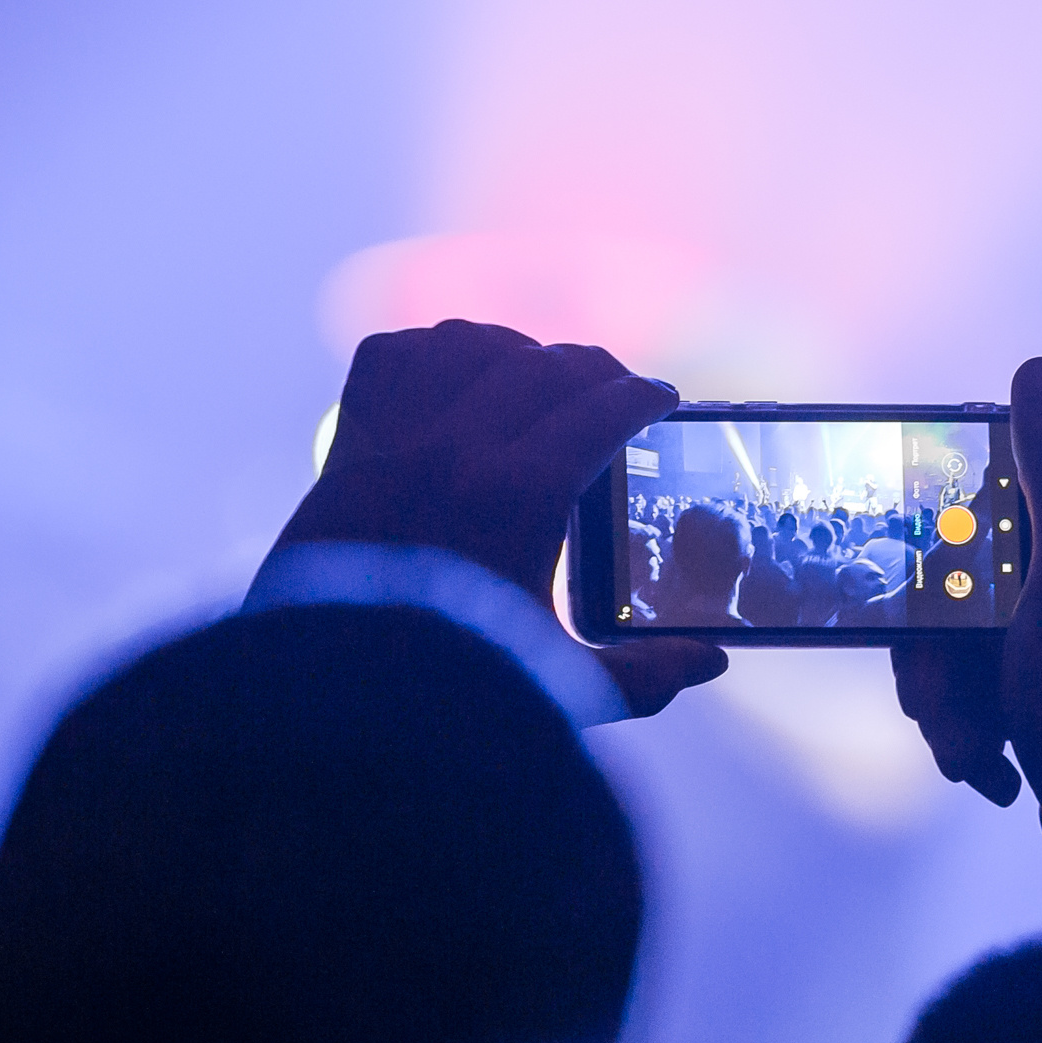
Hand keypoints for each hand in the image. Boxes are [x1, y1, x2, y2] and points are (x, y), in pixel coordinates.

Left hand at [270, 320, 727, 716]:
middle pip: (544, 368)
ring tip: (536, 376)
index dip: (642, 397)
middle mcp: (456, 450)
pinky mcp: (349, 443)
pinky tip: (456, 373)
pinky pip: (397, 355)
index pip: (601, 409)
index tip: (662, 398)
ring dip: (515, 353)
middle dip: (591, 370)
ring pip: (470, 346)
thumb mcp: (560, 684)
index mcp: (518, 495)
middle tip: (612, 387)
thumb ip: (643, 675)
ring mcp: (397, 438)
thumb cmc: (452, 687)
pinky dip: (433, 352)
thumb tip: (709, 662)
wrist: (332, 696)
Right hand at [894, 357, 1041, 882]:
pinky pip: (988, 673)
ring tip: (959, 737)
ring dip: (947, 684)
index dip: (976, 460)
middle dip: (940, 619)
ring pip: (974, 617)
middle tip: (931, 679)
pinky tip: (983, 756)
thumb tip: (1039, 368)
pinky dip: (973, 715)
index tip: (929, 499)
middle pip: (985, 543)